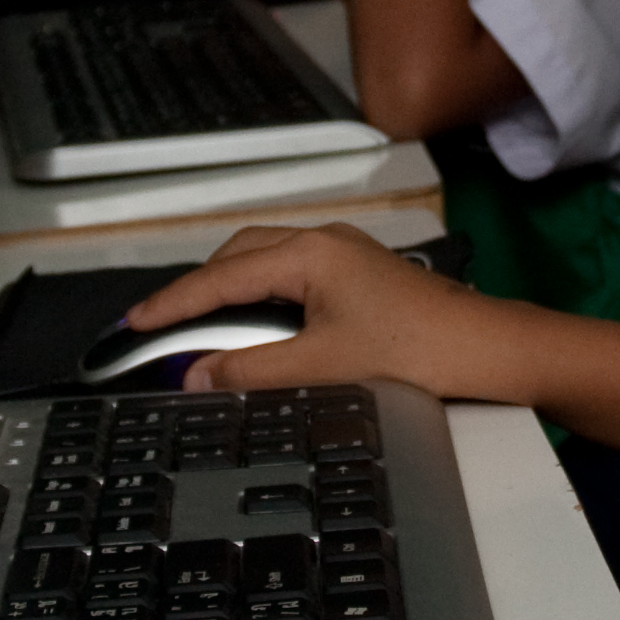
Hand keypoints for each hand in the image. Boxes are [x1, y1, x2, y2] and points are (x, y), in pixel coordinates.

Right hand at [126, 222, 529, 399]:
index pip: (220, 277)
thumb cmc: (413, 351)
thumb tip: (195, 377)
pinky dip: (260, 298)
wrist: (487, 349)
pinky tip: (256, 330)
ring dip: (229, 292)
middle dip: (196, 290)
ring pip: (265, 263)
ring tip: (199, 331)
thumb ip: (252, 371)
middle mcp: (321, 242)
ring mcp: (343, 256)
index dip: (172, 303)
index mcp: (307, 253)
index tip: (132, 325)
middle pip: (238, 256)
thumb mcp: (323, 366)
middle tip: (161, 328)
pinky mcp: (359, 277)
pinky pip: (290, 276)